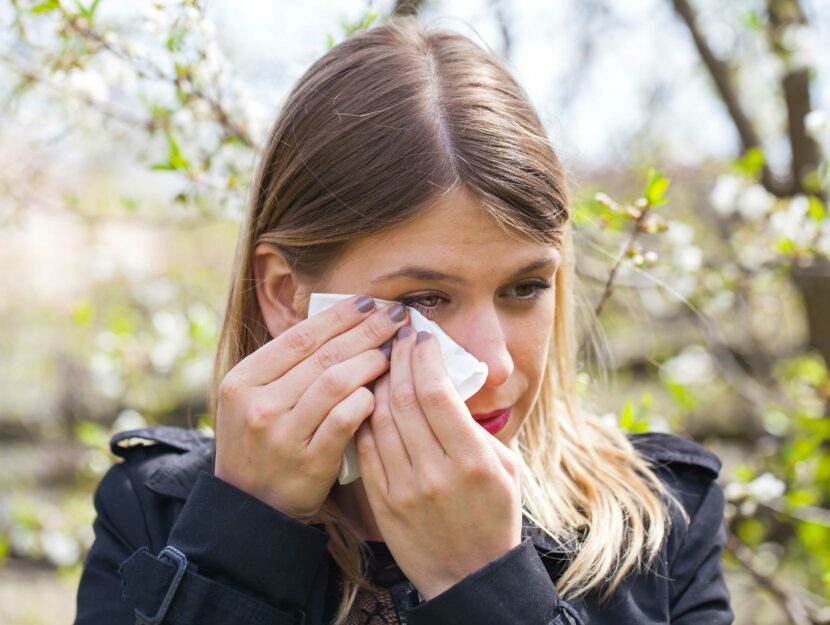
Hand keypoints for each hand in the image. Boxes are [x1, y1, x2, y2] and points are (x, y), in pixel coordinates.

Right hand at [214, 295, 409, 521]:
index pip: (300, 336)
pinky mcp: (307, 462)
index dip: (339, 315)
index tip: (369, 302)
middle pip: (323, 354)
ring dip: (371, 362)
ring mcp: (281, 434)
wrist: (250, 508)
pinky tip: (383, 392)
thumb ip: (288, 366)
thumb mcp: (255, 399)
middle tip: (396, 317)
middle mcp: (258, 404)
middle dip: (366, 331)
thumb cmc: (261, 443)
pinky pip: (344, 420)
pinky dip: (366, 401)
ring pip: (336, 382)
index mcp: (243, 380)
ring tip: (394, 352)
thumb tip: (341, 323)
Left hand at [354, 327, 522, 600]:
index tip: (422, 337)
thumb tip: (447, 386)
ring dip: (377, 381)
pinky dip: (364, 415)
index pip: (438, 394)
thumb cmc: (495, 517)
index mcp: (473, 460)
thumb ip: (477, 429)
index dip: (425, 358)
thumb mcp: (506, 469)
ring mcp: (405, 487)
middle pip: (405, 399)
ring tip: (380, 358)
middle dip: (398, 359)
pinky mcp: (383, 500)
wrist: (468, 577)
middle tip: (397, 335)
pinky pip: (365, 447)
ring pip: (379, 418)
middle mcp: (437, 472)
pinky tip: (367, 394)